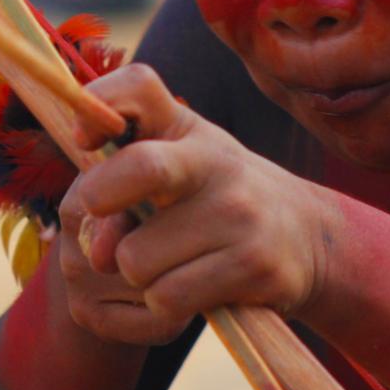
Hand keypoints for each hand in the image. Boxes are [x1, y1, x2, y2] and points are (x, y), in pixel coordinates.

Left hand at [58, 64, 331, 345]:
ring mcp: (239, 213)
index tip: (83, 140)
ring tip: (165, 264)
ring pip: (136, 258)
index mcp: (186, 129)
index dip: (99, 103)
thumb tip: (97, 251)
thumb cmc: (215, 197)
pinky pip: (167, 298)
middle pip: (143, 166)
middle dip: (101, 200)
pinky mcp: (253, 265)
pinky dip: (163, 303)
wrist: (305, 237)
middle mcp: (216, 161)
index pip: (139, 86)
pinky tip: (188, 290)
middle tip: (108, 223)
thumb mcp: (176, 166)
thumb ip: (118, 189)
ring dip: (136, 275)